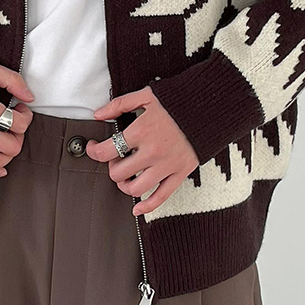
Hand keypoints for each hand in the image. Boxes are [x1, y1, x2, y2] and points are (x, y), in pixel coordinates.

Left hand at [86, 85, 199, 215]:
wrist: (211, 107)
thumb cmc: (179, 101)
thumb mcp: (146, 95)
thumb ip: (119, 104)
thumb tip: (98, 115)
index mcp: (141, 131)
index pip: (106, 151)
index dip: (93, 151)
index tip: (93, 148)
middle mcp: (152, 151)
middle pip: (118, 173)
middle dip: (111, 166)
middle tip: (115, 157)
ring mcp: (167, 165)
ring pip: (135, 189)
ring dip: (124, 185)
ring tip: (126, 176)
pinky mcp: (180, 173)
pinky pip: (161, 197)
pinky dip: (146, 207)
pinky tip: (137, 208)